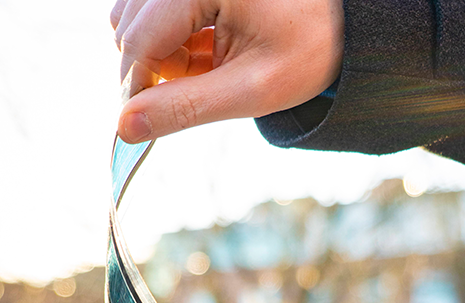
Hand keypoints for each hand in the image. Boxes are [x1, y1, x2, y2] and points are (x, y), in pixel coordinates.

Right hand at [110, 0, 343, 143]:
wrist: (340, 20)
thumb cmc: (307, 49)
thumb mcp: (251, 89)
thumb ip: (185, 109)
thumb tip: (124, 129)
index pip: (138, 40)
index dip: (138, 90)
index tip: (146, 125)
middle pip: (130, 27)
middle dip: (154, 70)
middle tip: (203, 86)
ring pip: (133, 18)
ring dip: (160, 55)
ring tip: (208, 65)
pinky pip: (150, 9)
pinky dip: (169, 38)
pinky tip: (203, 49)